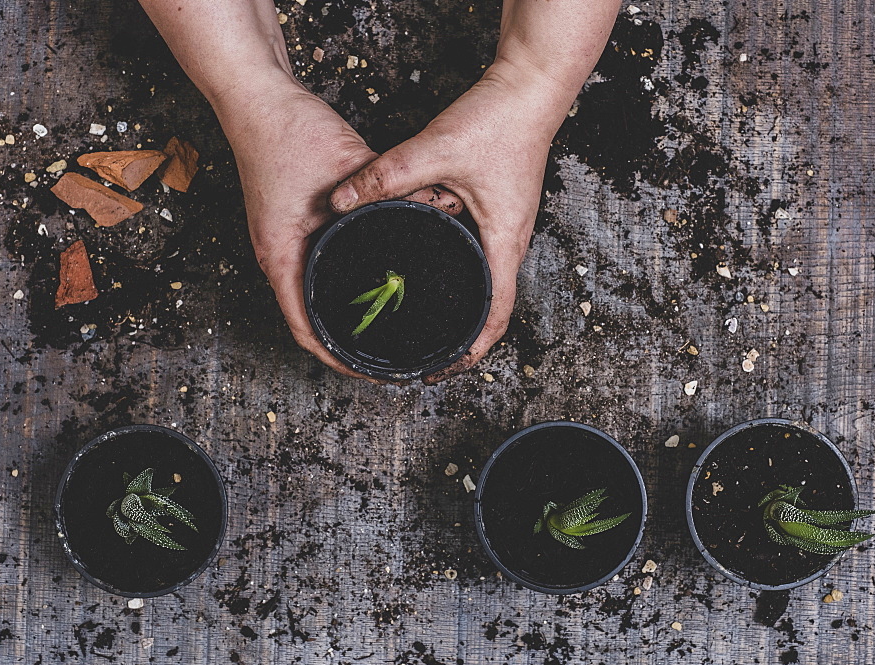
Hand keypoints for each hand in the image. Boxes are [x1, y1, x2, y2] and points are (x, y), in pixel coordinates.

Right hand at [214, 70, 461, 379]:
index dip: (340, 358)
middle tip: (389, 353)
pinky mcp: (291, 226)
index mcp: (280, 256)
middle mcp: (278, 256)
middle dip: (348, 342)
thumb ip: (389, 195)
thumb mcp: (348, 167)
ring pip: (314, 294)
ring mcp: (282, 242)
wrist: (257, 97)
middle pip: (311, 319)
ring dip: (345, 313)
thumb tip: (435, 211)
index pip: (307, 330)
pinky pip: (318, 268)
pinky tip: (373, 277)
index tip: (373, 371)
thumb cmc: (287, 133)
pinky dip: (342, 282)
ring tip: (385, 325)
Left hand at [328, 59, 567, 382]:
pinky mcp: (495, 210)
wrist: (531, 85)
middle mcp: (509, 241)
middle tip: (423, 352)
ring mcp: (504, 227)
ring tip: (421, 319)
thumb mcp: (436, 150)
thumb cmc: (500, 120)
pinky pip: (477, 255)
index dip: (470, 352)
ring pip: (483, 281)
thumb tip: (343, 199)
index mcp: (504, 241)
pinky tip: (425, 265)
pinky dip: (456, 272)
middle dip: (460, 336)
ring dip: (459, 306)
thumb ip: (387, 176)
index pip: (495, 316)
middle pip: (490, 307)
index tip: (440, 368)